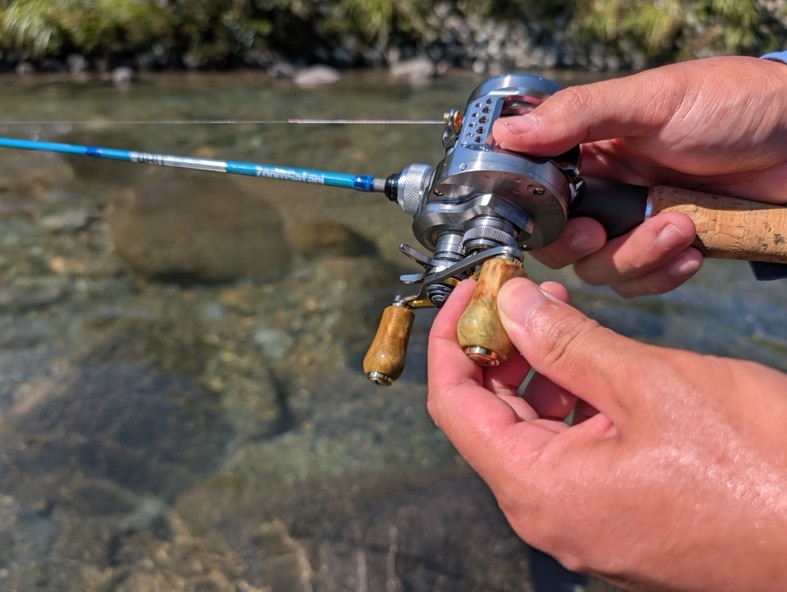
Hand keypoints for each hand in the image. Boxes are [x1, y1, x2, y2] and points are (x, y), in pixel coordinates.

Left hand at [427, 279, 786, 590]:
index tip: (471, 292)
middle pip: (486, 418)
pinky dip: (568, 403)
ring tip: (560, 318)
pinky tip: (592, 366)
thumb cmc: (758, 470)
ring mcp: (582, 520)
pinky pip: (567, 453)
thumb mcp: (650, 384)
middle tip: (522, 294)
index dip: (452, 338)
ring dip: (534, 372)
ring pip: (528, 432)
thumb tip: (510, 305)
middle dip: (497, 348)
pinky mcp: (614, 515)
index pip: (454, 404)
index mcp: (538, 489)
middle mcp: (548, 515)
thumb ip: (566, 342)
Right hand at [493, 56, 786, 295]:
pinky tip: (693, 247)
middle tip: (600, 232)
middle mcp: (603, 188)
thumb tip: (505, 134)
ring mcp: (634, 221)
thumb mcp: (651, 102)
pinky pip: (641, 282)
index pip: (535, 189)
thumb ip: (579, 115)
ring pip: (599, 268)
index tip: (550, 219)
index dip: (533, 212)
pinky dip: (664, 273)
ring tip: (681, 226)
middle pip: (558, 241)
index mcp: (588, 147)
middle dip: (582, 245)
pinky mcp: (665, 249)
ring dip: (636, 256)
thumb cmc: (732, 105)